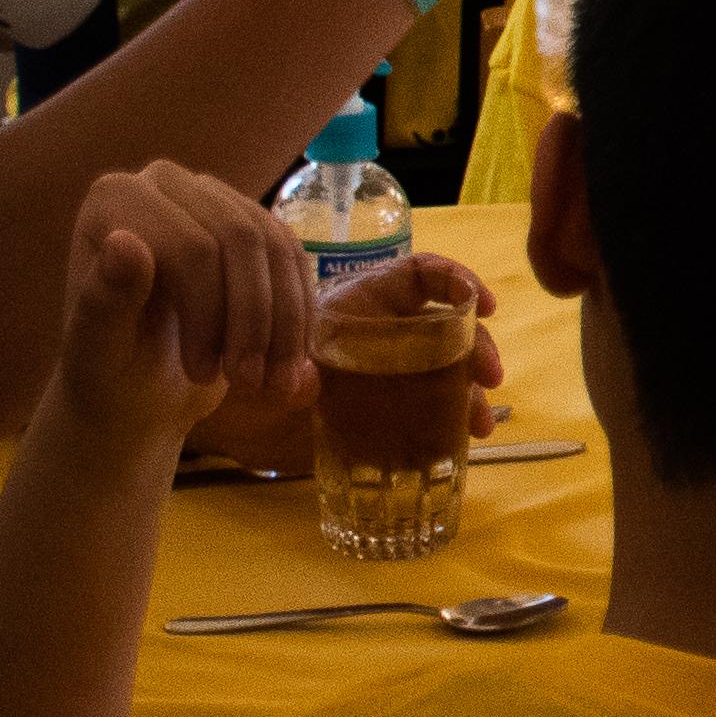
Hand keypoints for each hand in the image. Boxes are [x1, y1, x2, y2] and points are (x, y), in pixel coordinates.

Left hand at [48, 166, 315, 453]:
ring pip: (274, 247)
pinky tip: (286, 362)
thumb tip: (124, 242)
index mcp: (113, 201)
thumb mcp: (97, 355)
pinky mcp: (250, 220)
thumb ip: (102, 302)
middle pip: (239, 239)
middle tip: (248, 382)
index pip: (190, 247)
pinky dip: (297, 315)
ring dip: (282, 323)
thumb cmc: (106, 375)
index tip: (202, 374)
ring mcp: (212, 196)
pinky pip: (293, 257)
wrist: (136, 392)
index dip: (208, 313)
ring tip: (269, 382)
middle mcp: (163, 182)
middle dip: (252, 319)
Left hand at [189, 249, 500, 471]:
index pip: (420, 275)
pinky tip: (462, 441)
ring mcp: (387, 373)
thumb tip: (307, 389)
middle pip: (445, 327)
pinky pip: (430, 411)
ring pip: (444, 372)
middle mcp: (381, 333)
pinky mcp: (385, 413)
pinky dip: (451, 424)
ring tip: (480, 425)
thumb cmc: (247, 365)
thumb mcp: (266, 353)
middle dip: (476, 348)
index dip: (457, 281)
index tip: (483, 305)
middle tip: (489, 380)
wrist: (227, 411)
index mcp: (359, 303)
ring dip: (470, 392)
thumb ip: (285, 364)